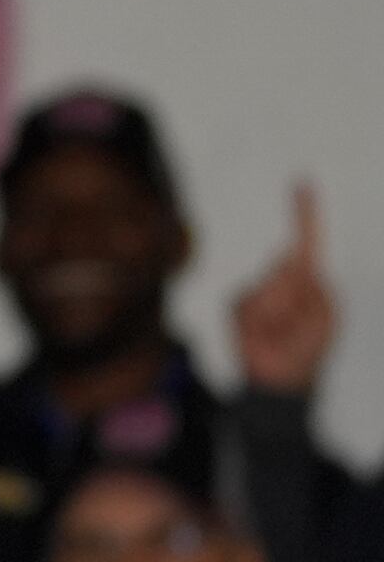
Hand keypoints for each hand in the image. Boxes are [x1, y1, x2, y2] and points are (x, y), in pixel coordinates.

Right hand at [233, 181, 338, 394]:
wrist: (278, 380)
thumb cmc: (308, 348)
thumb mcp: (323, 317)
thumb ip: (307, 286)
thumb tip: (284, 261)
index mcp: (310, 280)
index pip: (307, 239)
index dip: (306, 211)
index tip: (303, 182)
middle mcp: (284, 279)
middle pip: (284, 267)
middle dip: (290, 294)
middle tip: (294, 324)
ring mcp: (258, 291)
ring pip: (263, 286)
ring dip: (275, 313)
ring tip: (279, 334)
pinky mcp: (238, 304)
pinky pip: (245, 302)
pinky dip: (255, 320)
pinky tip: (260, 335)